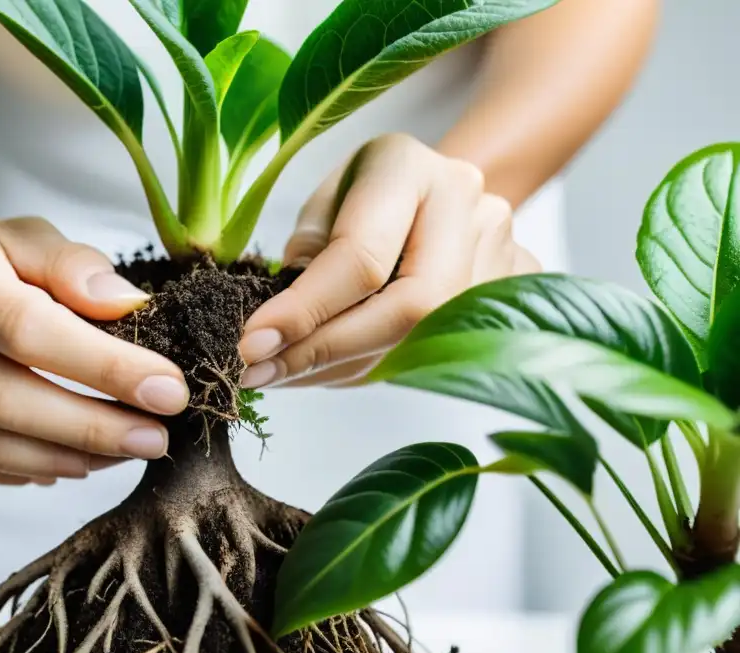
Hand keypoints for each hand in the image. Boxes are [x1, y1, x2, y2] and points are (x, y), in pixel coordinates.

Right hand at [0, 217, 189, 484]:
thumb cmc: (1, 268)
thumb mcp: (36, 242)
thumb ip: (78, 267)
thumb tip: (127, 306)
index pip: (28, 331)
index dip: (105, 367)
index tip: (168, 390)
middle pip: (7, 400)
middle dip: (95, 427)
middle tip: (156, 438)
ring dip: (72, 457)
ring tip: (128, 449)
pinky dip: (37, 468)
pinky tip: (79, 457)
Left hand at [237, 134, 539, 387]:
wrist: (438, 190)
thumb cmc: (365, 196)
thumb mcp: (320, 206)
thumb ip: (305, 258)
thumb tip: (278, 332)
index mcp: (409, 168)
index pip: (361, 256)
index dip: (305, 311)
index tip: (251, 344)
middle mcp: (467, 206)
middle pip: (407, 308)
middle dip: (325, 351)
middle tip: (261, 373)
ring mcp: (502, 251)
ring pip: (420, 342)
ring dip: (340, 370)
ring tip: (284, 373)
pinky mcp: (512, 293)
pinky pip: (434, 352)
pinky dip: (370, 368)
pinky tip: (327, 367)